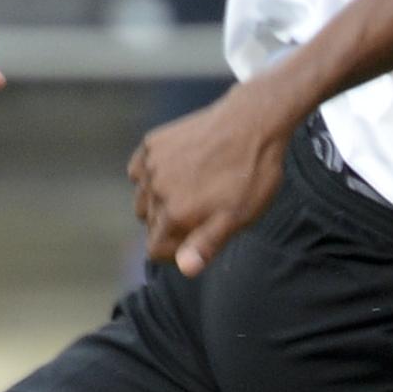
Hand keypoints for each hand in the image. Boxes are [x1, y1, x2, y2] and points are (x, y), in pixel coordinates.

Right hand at [127, 89, 290, 274]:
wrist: (252, 123)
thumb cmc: (251, 175)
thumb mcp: (238, 217)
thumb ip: (206, 244)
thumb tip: (184, 268)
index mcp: (175, 214)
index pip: (156, 250)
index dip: (177, 250)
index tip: (197, 238)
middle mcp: (156, 190)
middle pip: (149, 224)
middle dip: (170, 224)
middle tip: (202, 209)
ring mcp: (151, 165)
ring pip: (142, 198)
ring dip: (160, 200)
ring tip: (192, 189)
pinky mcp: (152, 143)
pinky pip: (139, 170)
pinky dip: (152, 175)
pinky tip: (179, 169)